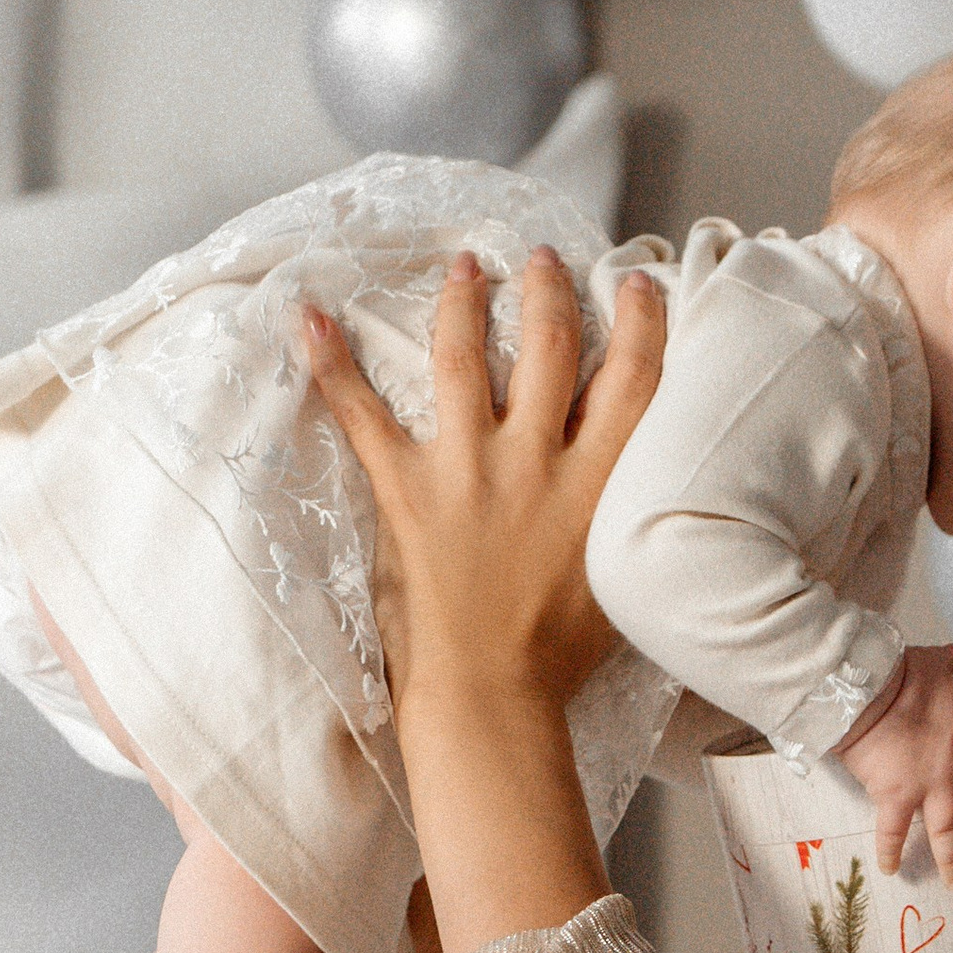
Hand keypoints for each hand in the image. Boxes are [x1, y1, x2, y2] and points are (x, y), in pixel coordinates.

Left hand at [300, 245, 665, 732]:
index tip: (634, 285)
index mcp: (599, 484)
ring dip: (467, 304)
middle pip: (552, 351)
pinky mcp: (410, 492)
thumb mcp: (625, 576)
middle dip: (549, 294)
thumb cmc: (563, 655)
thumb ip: (629, 513)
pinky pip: (365, 417)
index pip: (633, 382)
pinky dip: (332, 366)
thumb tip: (643, 481)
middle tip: (543, 257)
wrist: (494, 694)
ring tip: (467, 264)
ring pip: (468, 362)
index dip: (639, 325)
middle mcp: (538, 462)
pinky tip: (310, 316)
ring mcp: (470, 471)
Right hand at [836, 644, 952, 886]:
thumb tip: (951, 655)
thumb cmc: (895, 672)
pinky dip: (891, 851)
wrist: (862, 687)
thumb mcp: (928, 662)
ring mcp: (929, 780)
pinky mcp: (897, 794)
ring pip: (949, 826)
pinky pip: (895, 830)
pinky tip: (890, 869)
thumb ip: (943, 663)